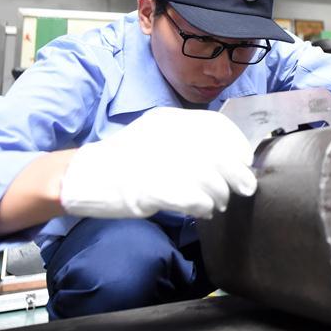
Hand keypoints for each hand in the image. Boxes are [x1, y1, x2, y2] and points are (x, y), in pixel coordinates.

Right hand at [61, 108, 256, 218]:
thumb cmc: (125, 160)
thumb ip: (188, 141)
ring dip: (220, 195)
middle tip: (245, 188)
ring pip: (210, 181)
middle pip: (219, 156)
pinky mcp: (153, 189)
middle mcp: (167, 137)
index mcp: (168, 120)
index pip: (216, 126)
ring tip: (217, 203)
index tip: (245, 160)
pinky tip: (202, 210)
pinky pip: (194, 199)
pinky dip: (204, 206)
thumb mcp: (156, 136)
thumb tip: (229, 158)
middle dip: (238, 175)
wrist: (85, 176)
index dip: (237, 145)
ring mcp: (160, 163)